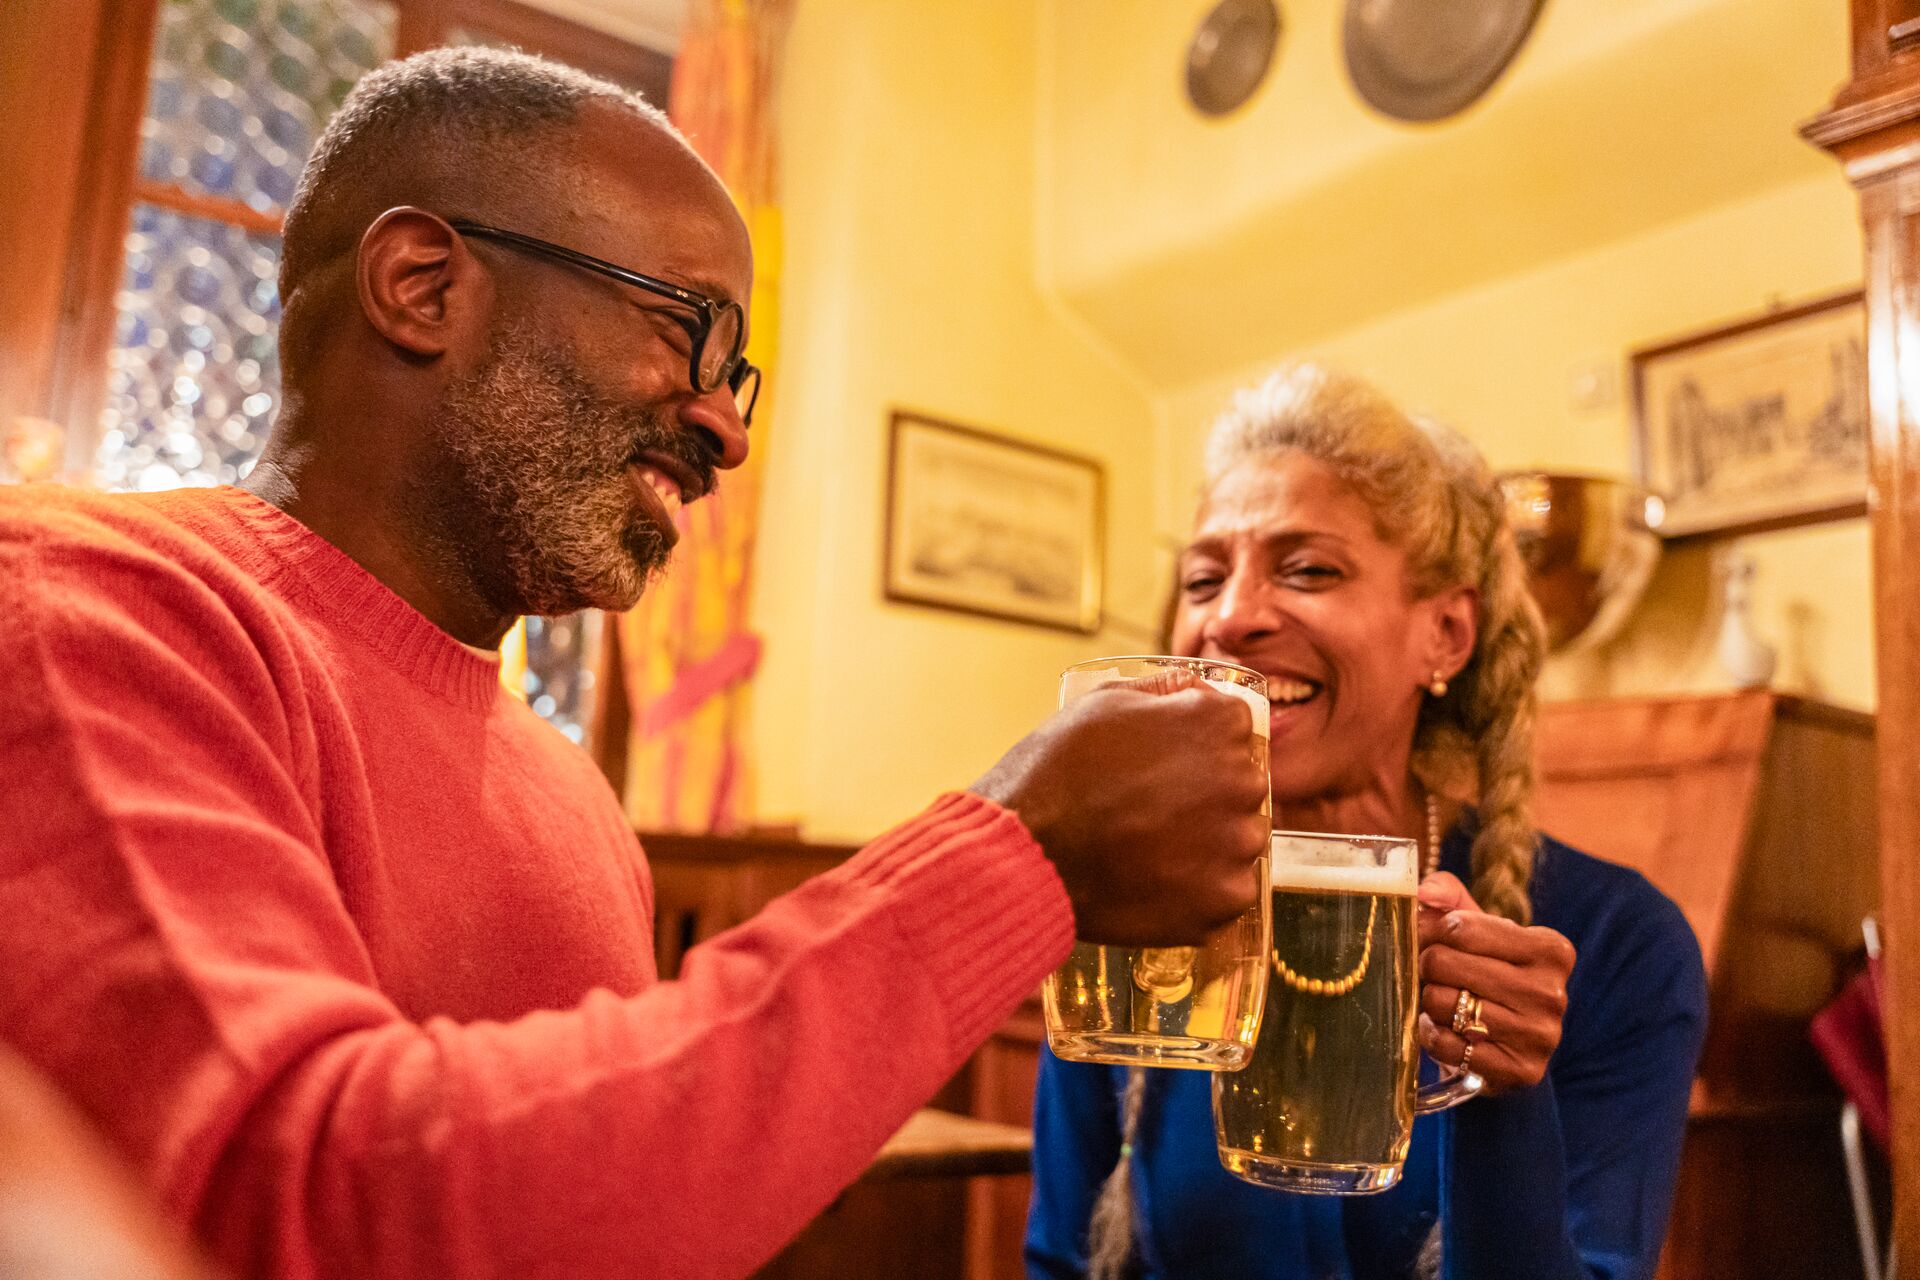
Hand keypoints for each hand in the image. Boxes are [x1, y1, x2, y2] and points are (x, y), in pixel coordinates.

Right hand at [971, 672, 1269, 946]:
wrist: (1024, 854)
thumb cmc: (1053, 773)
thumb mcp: (1102, 703)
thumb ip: (1161, 690)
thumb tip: (1194, 688)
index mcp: (1216, 723)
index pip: (1233, 728)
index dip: (1196, 745)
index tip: (1166, 765)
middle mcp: (1240, 780)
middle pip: (1239, 786)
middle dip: (1204, 796)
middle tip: (1149, 811)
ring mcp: (1235, 845)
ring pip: (1237, 841)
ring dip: (1205, 845)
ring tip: (1148, 851)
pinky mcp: (1223, 900)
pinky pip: (1228, 892)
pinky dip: (1199, 892)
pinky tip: (1155, 883)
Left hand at [1415, 871, 1574, 1093]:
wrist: (1512, 1042)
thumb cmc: (1490, 972)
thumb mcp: (1481, 929)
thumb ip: (1450, 896)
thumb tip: (1423, 891)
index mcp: (1550, 948)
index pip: (1459, 927)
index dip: (1431, 932)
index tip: (1432, 940)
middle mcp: (1552, 992)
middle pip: (1444, 963)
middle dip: (1428, 966)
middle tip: (1434, 973)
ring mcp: (1539, 1035)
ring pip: (1442, 1004)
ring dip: (1430, 1002)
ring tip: (1445, 1001)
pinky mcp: (1522, 1070)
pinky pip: (1447, 1044)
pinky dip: (1433, 1035)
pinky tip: (1446, 1029)